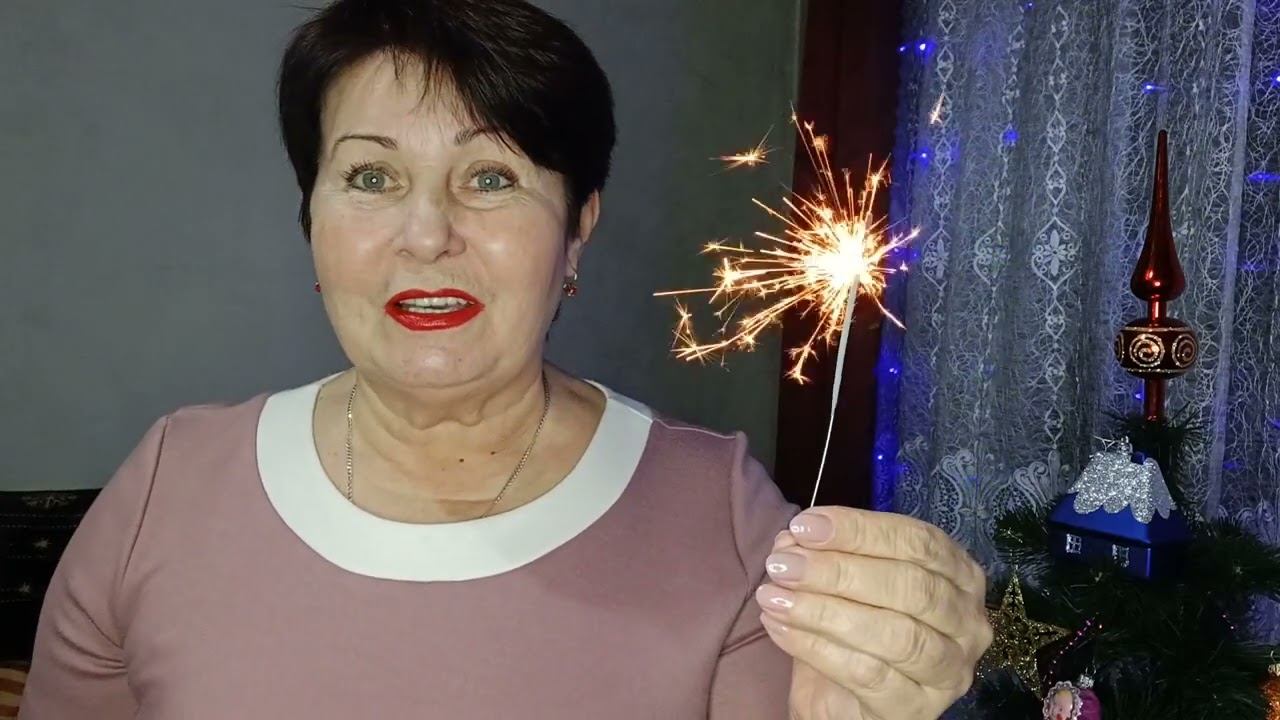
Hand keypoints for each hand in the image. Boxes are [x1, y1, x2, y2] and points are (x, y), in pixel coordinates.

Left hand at [755, 507, 991, 719]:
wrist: (842, 700)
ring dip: (823, 610)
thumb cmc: (852, 631)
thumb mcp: (839, 583)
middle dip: (837, 570)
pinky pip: (867, 674)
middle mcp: (967, 621)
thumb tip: (794, 536)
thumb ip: (823, 553)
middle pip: (908, 585)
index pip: (917, 541)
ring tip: (774, 597)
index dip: (860, 530)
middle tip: (782, 564)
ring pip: (892, 632)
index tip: (804, 525)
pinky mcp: (918, 709)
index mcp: (959, 575)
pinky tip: (781, 629)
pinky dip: (817, 647)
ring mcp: (949, 670)